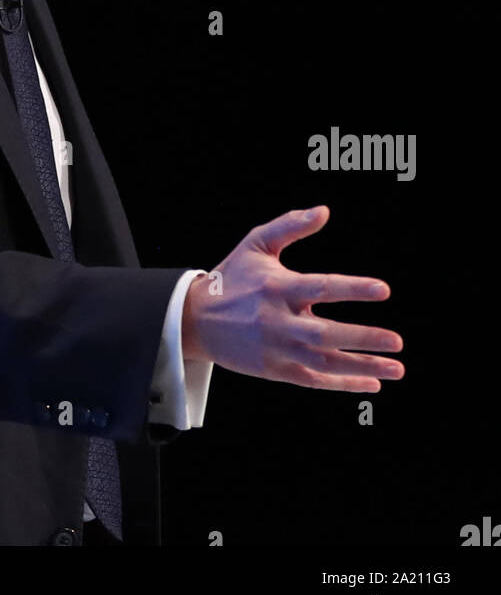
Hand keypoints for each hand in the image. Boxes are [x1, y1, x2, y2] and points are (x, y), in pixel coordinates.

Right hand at [181, 206, 404, 391]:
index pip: (322, 287)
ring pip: (326, 362)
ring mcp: (278, 349)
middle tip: (397, 341)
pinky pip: (315, 380)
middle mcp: (279, 320)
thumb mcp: (256, 244)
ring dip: (363, 366)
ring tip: (396, 367)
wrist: (196, 320)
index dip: (353, 288)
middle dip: (364, 338)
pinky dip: (344, 384)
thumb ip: (290, 225)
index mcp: (277, 287)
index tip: (383, 290)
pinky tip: (371, 382)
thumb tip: (324, 211)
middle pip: (327, 333)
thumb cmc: (232, 277)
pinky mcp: (277, 370)